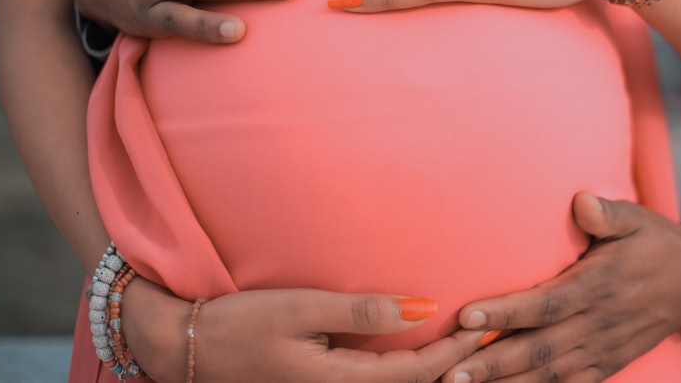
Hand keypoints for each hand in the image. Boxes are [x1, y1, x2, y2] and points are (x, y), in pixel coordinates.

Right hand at [121, 278, 488, 382]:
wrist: (185, 348)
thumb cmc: (240, 322)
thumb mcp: (302, 309)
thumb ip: (364, 311)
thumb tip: (426, 306)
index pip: (417, 373)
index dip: (456, 351)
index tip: (487, 326)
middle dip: (455, 370)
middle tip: (494, 343)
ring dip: (434, 373)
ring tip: (469, 351)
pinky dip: (408, 374)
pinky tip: (421, 358)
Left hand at [442, 193, 680, 381]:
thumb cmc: (655, 244)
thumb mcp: (636, 219)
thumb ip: (607, 214)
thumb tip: (581, 202)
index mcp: (599, 285)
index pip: (546, 303)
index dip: (506, 312)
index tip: (467, 316)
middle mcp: (598, 323)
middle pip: (538, 348)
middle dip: (492, 362)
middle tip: (450, 372)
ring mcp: (603, 349)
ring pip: (549, 374)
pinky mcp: (607, 364)